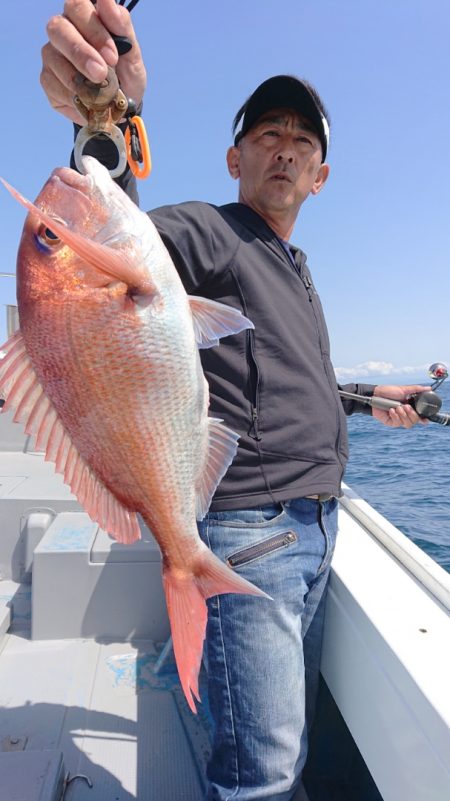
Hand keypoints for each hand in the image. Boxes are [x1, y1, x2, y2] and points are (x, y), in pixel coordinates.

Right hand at [41, 0, 146, 124]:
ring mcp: (52, 55)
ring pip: (53, 58)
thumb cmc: (125, 75)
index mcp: (83, 17)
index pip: (78, 6)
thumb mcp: (132, 54)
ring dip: (77, 79)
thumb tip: (107, 1)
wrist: (119, 109)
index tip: (113, 56)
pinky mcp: (47, 79)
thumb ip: (122, 27)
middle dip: (81, 53)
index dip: (94, 30)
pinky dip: (72, 97)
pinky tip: (87, 103)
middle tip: (101, 74)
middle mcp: (63, 31)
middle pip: (58, 28)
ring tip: (98, 95)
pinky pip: (52, 84)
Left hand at [372, 384, 428, 427]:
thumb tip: (429, 388)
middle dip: (412, 414)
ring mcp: (399, 419)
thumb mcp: (403, 389)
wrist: (375, 395)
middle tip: (406, 406)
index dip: (424, 419)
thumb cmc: (388, 392)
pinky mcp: (391, 422)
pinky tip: (391, 410)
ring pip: (408, 424)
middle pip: (415, 421)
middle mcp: (406, 414)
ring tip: (398, 407)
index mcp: (411, 407)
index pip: (420, 416)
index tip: (426, 419)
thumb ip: (416, 389)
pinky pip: (398, 423)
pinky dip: (395, 416)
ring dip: (404, 415)